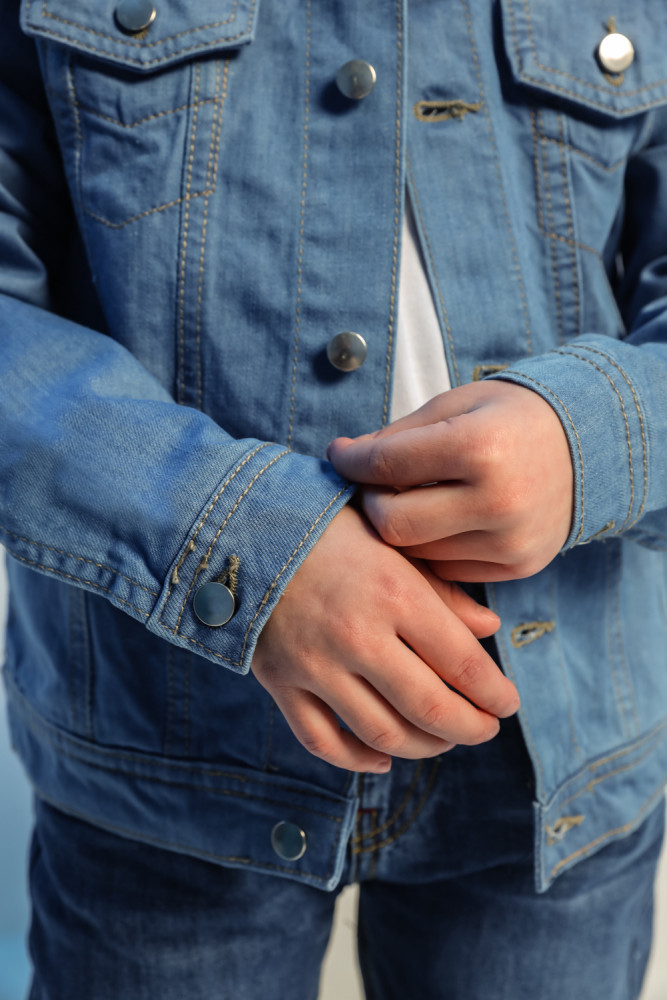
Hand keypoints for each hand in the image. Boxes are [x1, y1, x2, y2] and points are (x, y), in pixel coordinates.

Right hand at [251, 505, 518, 772]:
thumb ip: (442, 588)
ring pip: (383, 733)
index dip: (494, 693)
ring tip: (442, 739)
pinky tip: (383, 757)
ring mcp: (315, 664)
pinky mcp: (281, 682)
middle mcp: (357, 635)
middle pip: (430, 708)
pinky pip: (323, 741)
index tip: (507, 703)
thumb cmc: (328, 528)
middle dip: (469, 728)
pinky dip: (358, 758)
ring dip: (423, 747)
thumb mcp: (392, 542)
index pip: (462, 662)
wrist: (244, 526)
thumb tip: (490, 627)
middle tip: (485, 728)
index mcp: (394, 592)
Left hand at [327, 380, 573, 581]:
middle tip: (372, 484)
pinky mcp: (518, 566)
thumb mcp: (457, 404)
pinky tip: (439, 521)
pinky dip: (433, 548)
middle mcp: (497, 501)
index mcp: (479, 447)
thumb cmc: (512, 417)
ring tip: (406, 500)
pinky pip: (447, 569)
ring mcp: (510, 541)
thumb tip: (344, 457)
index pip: (387, 465)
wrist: (590, 445)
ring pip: (417, 553)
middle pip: (393, 524)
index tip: (339, 456)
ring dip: (401, 529)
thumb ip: (399, 434)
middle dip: (372, 503)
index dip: (351, 461)